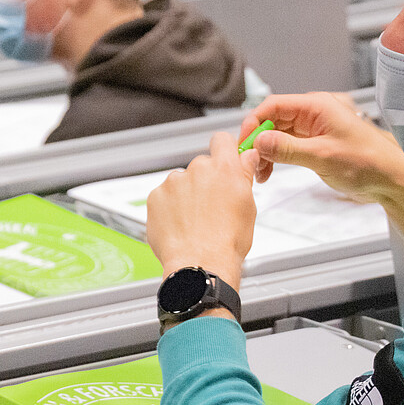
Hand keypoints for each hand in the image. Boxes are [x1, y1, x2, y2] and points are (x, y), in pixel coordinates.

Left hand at [146, 133, 259, 289]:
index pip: (222, 140)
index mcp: (223, 169)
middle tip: (212, 206)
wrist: (200, 265)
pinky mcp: (155, 197)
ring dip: (186, 195)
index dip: (224, 149)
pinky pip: (164, 196)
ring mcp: (173, 183)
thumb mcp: (248, 206)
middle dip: (205, 180)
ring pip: (181, 182)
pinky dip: (170, 207)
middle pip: (201, 165)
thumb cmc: (227, 242)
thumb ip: (244, 175)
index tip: (225, 159)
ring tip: (195, 221)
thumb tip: (248, 157)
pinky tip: (181, 225)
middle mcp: (196, 170)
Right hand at [240, 92, 403, 204]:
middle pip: (271, 120)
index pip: (273, 106)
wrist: (390, 181)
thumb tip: (258, 142)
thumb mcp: (323, 156)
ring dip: (264, 152)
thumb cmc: (367, 163)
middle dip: (257, 140)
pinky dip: (274, 158)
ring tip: (260, 172)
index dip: (254, 122)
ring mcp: (312, 130)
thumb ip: (287, 148)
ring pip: (275, 135)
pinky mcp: (313, 145)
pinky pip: (285, 146)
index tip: (244, 143)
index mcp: (316, 107)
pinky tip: (269, 172)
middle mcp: (312, 114)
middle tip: (249, 161)